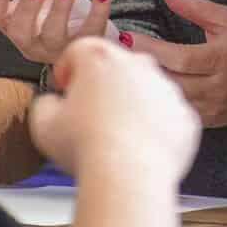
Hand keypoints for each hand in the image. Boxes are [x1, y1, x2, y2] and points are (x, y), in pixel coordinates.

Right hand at [0, 0, 112, 65]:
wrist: (84, 37)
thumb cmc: (53, 7)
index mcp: (11, 20)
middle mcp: (29, 38)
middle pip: (21, 29)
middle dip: (28, 7)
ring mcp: (55, 48)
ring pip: (53, 36)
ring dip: (59, 10)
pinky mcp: (82, 48)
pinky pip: (89, 34)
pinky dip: (98, 13)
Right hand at [30, 38, 199, 182]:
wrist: (129, 176)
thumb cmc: (88, 148)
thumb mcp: (42, 124)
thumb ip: (44, 104)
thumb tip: (50, 104)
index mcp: (100, 57)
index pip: (78, 50)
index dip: (67, 70)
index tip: (65, 86)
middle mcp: (137, 65)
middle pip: (115, 66)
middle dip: (102, 86)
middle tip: (88, 114)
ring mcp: (166, 89)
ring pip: (144, 90)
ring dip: (130, 106)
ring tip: (113, 136)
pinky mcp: (184, 115)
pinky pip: (166, 116)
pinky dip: (154, 127)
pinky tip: (136, 146)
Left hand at [128, 0, 226, 127]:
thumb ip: (195, 7)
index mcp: (223, 58)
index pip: (180, 57)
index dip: (151, 48)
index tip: (125, 37)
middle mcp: (218, 87)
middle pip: (171, 82)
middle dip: (139, 69)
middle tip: (113, 56)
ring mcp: (214, 108)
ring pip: (171, 102)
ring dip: (144, 88)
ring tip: (120, 73)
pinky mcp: (210, 121)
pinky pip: (177, 114)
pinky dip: (158, 103)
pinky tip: (139, 92)